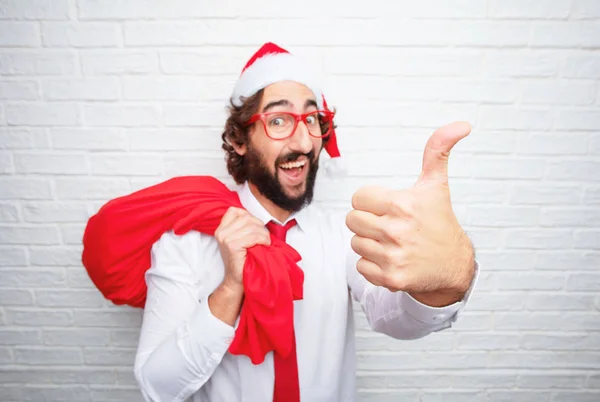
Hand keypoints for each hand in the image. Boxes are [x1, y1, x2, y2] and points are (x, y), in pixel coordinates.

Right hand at [214, 207, 270, 292]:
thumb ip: (243, 227)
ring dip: (263, 234)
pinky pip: (253, 236)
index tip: (255, 227)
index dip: (249, 216)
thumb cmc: (242, 260)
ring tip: (265, 242)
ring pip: (252, 227)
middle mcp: (221, 232)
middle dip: (260, 226)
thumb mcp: (239, 240)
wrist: (237, 280)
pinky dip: (263, 240)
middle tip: (264, 237)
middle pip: (246, 217)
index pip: (234, 210)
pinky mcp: (232, 246)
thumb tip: (257, 218)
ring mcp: (225, 239)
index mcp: (221, 229)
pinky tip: (264, 245)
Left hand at [345, 122, 474, 306]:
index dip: (371, 202)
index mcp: (402, 204)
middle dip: (367, 221)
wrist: (454, 265)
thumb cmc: (440, 222)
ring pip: (355, 243)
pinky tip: (391, 259)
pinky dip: (372, 264)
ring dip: (369, 243)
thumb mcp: (436, 185)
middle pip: (352, 220)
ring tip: (392, 243)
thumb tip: (462, 125)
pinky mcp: (390, 278)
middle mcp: (396, 231)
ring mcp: (393, 256)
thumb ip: (438, 151)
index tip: (388, 207)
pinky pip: (360, 266)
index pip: (358, 198)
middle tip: (388, 225)